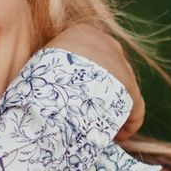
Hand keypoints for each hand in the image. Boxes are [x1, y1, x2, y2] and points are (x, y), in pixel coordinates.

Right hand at [49, 22, 144, 140]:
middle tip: (92, 115)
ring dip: (115, 111)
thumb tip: (36, 80)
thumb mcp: (43, 57)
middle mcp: (108, 45)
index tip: (80, 98)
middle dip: (104, 95)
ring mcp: (122, 66)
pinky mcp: (131, 89)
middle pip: (110, 73)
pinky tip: (120, 137)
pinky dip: (129, 123)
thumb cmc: (43, 69)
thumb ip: (52, 65)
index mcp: (85, 33)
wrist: (59, 76)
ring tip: (105, 131)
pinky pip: (134, 108)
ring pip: (122, 91)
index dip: (89, 80)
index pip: (92, 56)